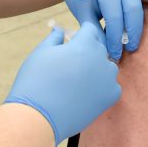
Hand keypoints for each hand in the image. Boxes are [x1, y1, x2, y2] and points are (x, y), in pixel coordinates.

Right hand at [5, 23, 120, 144]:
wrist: (37, 117)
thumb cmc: (35, 82)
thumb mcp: (41, 52)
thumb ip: (55, 38)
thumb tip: (60, 30)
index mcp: (84, 44)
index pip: (91, 29)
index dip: (80, 34)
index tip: (72, 42)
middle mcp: (100, 59)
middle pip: (99, 48)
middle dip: (87, 52)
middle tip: (70, 65)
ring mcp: (108, 79)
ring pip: (107, 67)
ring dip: (96, 69)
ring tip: (77, 81)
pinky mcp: (110, 97)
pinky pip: (112, 86)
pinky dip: (102, 88)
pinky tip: (86, 93)